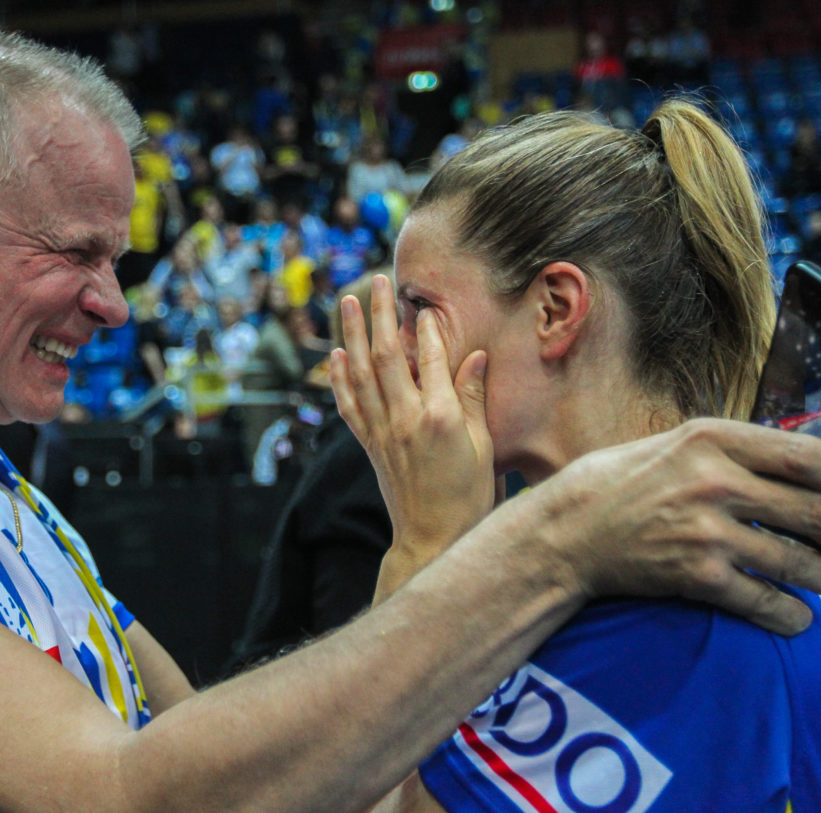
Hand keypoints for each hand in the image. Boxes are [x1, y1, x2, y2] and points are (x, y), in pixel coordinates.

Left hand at [329, 274, 494, 583]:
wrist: (433, 538)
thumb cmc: (469, 495)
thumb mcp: (484, 447)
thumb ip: (473, 399)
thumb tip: (473, 357)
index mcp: (441, 417)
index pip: (431, 359)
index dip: (427, 329)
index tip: (423, 305)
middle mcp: (405, 419)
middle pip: (387, 355)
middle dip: (380, 315)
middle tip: (376, 282)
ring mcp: (382, 431)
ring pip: (361, 373)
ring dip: (351, 334)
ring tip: (345, 303)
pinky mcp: (369, 445)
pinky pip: (349, 405)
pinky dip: (339, 378)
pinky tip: (336, 356)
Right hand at [499, 417, 820, 634]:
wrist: (565, 532)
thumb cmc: (620, 484)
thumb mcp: (675, 444)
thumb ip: (733, 451)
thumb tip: (803, 468)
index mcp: (712, 438)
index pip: (811, 457)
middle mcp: (714, 481)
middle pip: (817, 513)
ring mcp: (706, 531)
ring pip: (801, 562)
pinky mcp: (696, 576)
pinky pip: (766, 601)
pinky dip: (790, 615)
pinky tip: (794, 615)